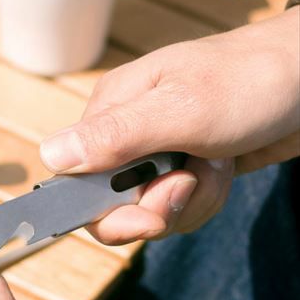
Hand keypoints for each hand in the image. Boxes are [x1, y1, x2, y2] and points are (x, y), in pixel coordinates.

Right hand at [40, 8, 299, 243]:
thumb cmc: (249, 81)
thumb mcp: (182, 109)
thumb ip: (116, 135)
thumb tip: (50, 156)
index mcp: (111, 112)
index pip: (76, 181)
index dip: (105, 213)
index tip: (147, 218)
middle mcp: (126, 135)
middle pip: (115, 205)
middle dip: (159, 207)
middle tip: (191, 181)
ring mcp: (155, 153)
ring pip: (151, 210)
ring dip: (192, 199)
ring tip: (216, 160)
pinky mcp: (181, 168)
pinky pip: (178, 208)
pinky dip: (205, 198)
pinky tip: (221, 167)